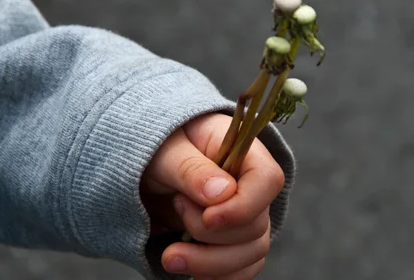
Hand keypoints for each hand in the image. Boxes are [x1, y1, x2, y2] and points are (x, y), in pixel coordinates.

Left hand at [140, 113, 285, 278]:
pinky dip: (217, 277)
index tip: (208, 219)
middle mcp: (252, 187)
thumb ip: (191, 168)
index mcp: (243, 152)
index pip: (267, 180)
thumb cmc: (159, 147)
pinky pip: (242, 269)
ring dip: (210, 263)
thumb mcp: (166, 150)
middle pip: (257, 225)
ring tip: (170, 256)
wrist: (146, 166)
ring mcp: (246, 216)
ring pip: (251, 253)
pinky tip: (189, 271)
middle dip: (211, 235)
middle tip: (175, 208)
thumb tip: (222, 193)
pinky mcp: (233, 241)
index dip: (243, 207)